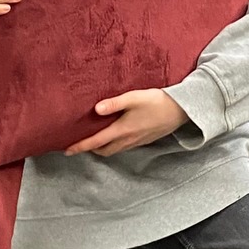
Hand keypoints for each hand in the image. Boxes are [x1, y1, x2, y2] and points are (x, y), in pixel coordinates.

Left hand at [65, 87, 187, 155]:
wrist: (181, 111)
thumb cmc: (157, 102)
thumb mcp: (134, 98)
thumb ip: (114, 103)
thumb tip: (95, 110)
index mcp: (122, 130)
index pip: (96, 142)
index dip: (80, 147)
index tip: (67, 150)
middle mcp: (128, 140)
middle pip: (103, 150)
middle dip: (90, 149)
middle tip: (79, 144)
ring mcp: (137, 142)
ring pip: (114, 150)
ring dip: (102, 148)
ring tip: (95, 140)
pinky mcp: (144, 140)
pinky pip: (124, 147)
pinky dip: (114, 145)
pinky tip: (115, 135)